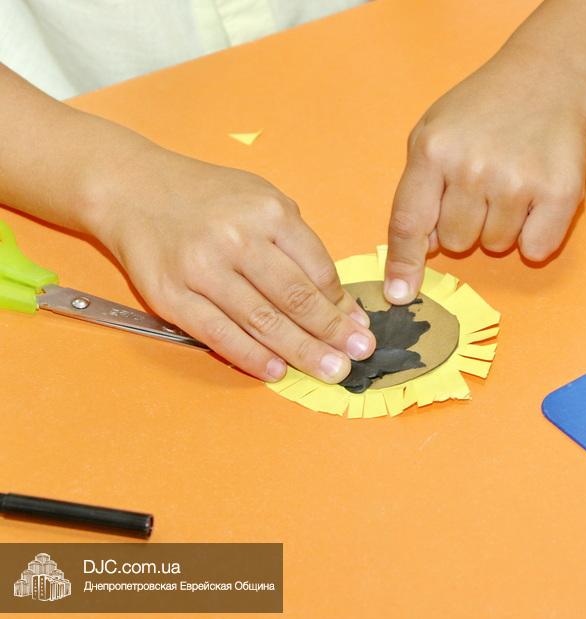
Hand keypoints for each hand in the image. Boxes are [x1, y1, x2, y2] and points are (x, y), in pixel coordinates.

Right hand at [87, 146, 374, 381]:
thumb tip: (338, 300)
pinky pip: (219, 334)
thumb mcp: (262, 200)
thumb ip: (299, 244)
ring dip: (302, 351)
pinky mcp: (171, 296)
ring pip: (263, 321)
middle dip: (333, 333)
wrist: (134, 188)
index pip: (317, 269)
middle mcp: (237, 240)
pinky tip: (277, 371)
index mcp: (268, 213)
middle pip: (296, 298)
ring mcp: (202, 269)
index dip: (341, 304)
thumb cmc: (209, 198)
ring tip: (331, 371)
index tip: (359, 325)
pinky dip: (251, 356)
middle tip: (358, 356)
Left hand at [383, 51, 585, 303]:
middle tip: (482, 186)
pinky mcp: (560, 194)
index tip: (398, 294)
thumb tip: (421, 249)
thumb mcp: (434, 134)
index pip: (408, 223)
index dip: (402, 263)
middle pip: (454, 242)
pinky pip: (536, 249)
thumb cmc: (483, 109)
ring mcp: (517, 182)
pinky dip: (535, 236)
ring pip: (495, 247)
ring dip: (500, 227)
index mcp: (433, 151)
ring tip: (510, 183)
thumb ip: (419, 189)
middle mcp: (472, 168)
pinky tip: (536, 199)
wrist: (549, 77)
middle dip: (464, 225)